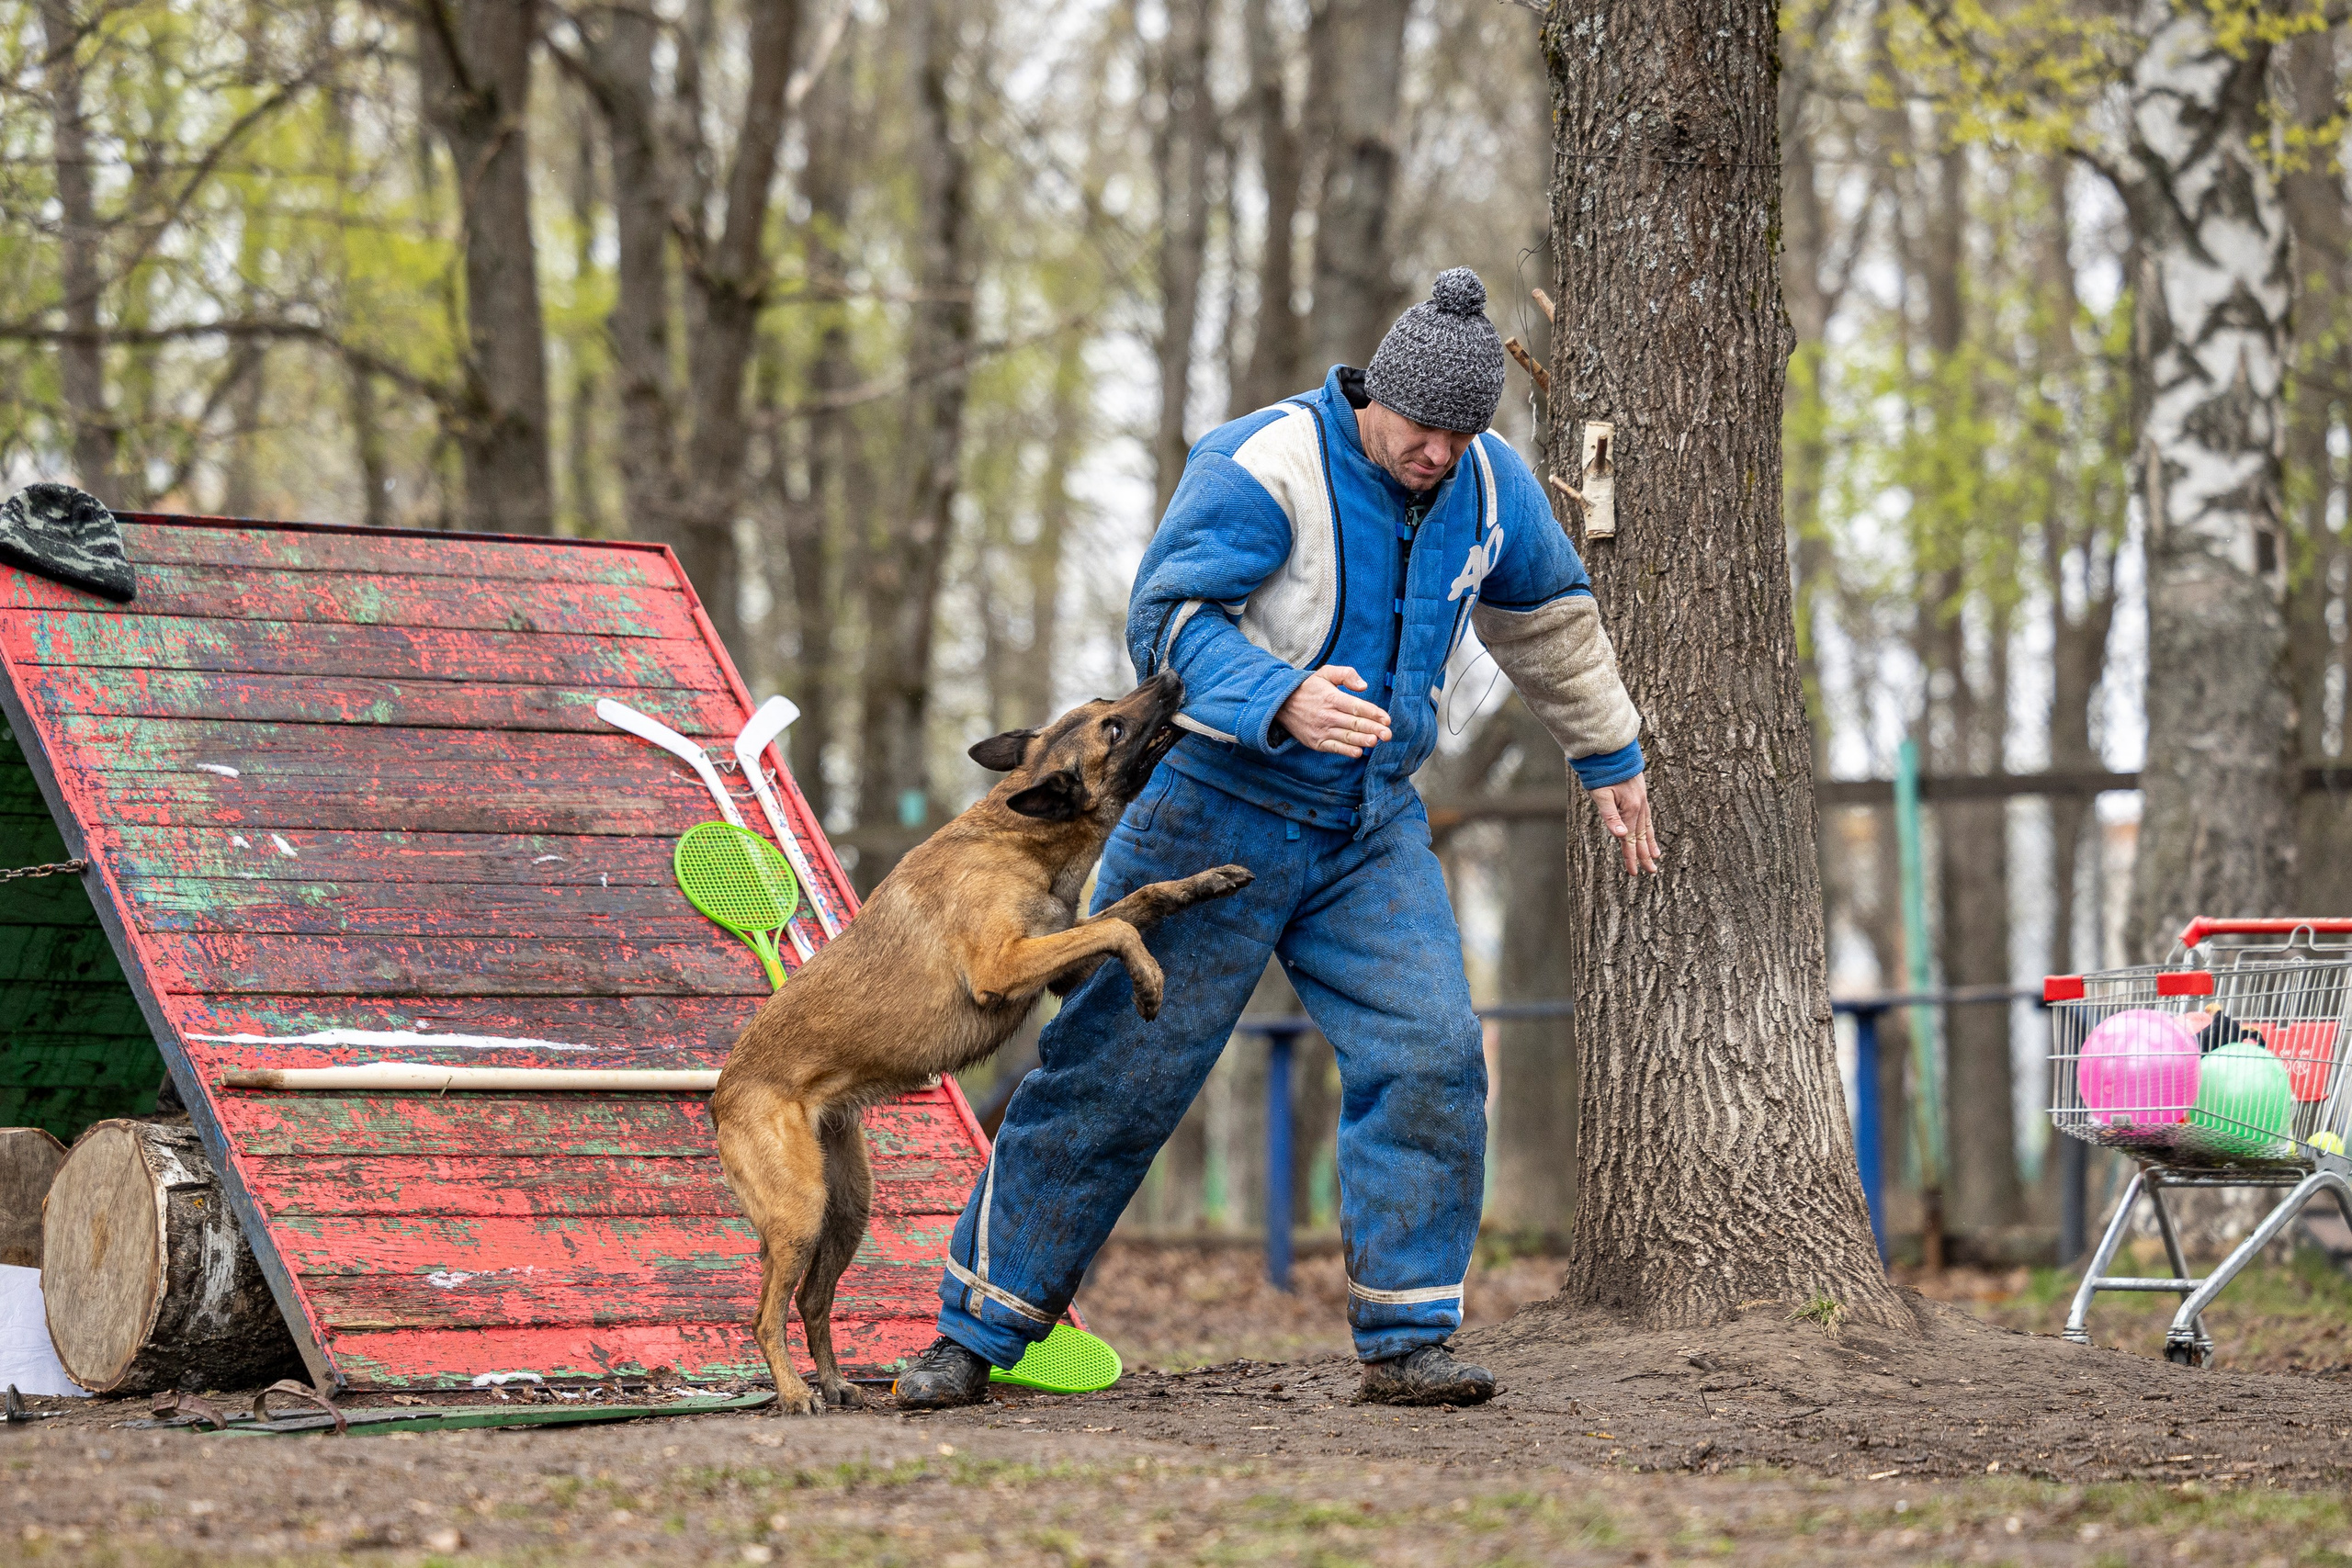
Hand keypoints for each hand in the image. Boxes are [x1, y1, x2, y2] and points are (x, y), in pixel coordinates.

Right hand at [1275, 665, 1393, 757]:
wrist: (1281, 704)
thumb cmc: (1308, 688)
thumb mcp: (1325, 673)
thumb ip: (1346, 674)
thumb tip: (1363, 686)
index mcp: (1331, 698)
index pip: (1356, 706)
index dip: (1373, 713)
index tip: (1386, 719)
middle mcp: (1327, 715)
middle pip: (1354, 723)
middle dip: (1373, 729)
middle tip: (1388, 734)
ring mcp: (1321, 730)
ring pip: (1346, 737)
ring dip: (1362, 740)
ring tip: (1375, 742)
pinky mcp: (1316, 742)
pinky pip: (1334, 748)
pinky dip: (1346, 751)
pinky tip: (1358, 752)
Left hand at [1590, 772, 1658, 874]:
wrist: (1612, 749)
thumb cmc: (1601, 772)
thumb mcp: (1601, 795)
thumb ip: (1610, 816)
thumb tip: (1621, 835)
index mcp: (1630, 809)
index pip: (1630, 840)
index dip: (1631, 857)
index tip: (1634, 873)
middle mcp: (1639, 806)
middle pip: (1642, 836)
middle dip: (1645, 855)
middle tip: (1651, 871)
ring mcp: (1642, 800)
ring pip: (1647, 827)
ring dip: (1650, 843)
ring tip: (1656, 856)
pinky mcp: (1640, 794)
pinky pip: (1647, 816)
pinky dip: (1649, 827)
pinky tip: (1649, 832)